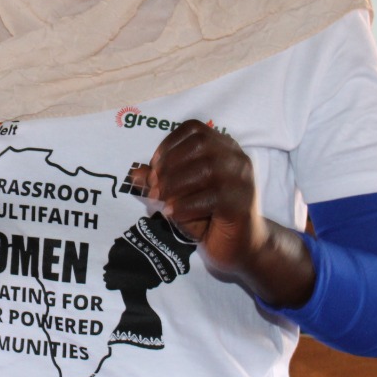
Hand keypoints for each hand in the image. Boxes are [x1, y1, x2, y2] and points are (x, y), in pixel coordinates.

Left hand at [146, 121, 261, 270]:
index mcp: (222, 148)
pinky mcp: (242, 203)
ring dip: (175, 185)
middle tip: (154, 188)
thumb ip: (160, 182)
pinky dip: (186, 205)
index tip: (154, 166)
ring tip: (161, 202)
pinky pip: (213, 197)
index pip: (194, 129)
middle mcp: (236, 158)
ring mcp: (242, 180)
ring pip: (207, 169)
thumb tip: (134, 173)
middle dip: (170, 165)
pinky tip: (173, 214)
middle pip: (200, 145)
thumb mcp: (179, 196)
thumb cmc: (209, 217)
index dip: (169, 144)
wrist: (240, 247)